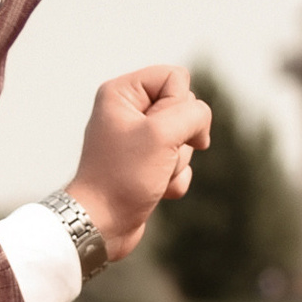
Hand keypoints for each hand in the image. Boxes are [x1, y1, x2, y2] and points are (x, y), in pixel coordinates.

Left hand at [67, 65, 213, 260]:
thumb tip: (200, 121)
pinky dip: (174, 179)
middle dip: (180, 137)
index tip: (161, 130)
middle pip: (185, 108)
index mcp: (122, 93)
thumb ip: (192, 114)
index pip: (175, 76)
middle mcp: (129, 111)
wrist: (101, 224)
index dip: (179, 104)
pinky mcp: (147, 164)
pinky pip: (180, 163)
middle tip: (155, 156)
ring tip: (152, 176)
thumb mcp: (162, 135)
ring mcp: (139, 140)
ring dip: (177, 162)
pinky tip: (154, 190)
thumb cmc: (123, 177)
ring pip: (186, 139)